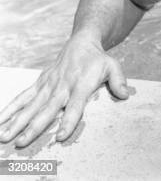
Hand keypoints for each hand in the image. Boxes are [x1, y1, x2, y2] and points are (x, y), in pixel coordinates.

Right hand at [0, 34, 129, 147]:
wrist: (82, 41)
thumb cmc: (98, 59)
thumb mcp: (112, 66)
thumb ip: (118, 81)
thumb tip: (125, 95)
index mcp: (81, 84)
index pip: (75, 105)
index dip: (69, 121)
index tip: (60, 136)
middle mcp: (63, 85)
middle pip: (48, 109)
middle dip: (34, 126)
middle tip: (22, 142)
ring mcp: (49, 84)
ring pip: (31, 105)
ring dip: (17, 121)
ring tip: (5, 137)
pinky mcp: (40, 82)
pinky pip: (23, 96)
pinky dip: (11, 107)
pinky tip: (0, 120)